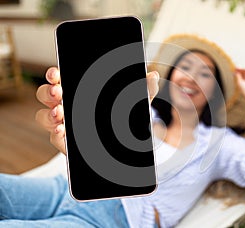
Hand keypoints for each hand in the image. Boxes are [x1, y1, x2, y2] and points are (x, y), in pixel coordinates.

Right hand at [36, 67, 158, 154]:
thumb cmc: (125, 117)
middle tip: (59, 93)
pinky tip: (63, 132)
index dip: (54, 75)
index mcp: (80, 91)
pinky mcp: (66, 142)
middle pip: (46, 95)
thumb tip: (153, 75)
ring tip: (61, 114)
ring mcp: (64, 124)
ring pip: (44, 116)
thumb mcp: (136, 103)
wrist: (124, 143)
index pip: (60, 79)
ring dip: (49, 114)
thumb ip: (144, 90)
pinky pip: (54, 138)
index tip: (57, 74)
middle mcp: (68, 106)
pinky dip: (56, 134)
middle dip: (49, 92)